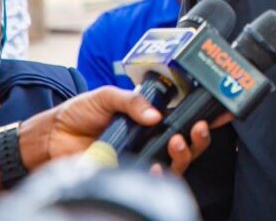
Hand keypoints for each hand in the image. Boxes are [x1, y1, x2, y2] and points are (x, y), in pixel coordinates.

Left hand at [19, 86, 229, 173]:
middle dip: (201, 136)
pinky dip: (160, 175)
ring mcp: (142, 157)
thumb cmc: (79, 113)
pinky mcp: (129, 174)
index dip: (206, 114)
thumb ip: (132, 100)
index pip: (184, 115)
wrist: (52, 136)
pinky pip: (154, 179)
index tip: (223, 110)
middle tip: (197, 127)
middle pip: (189, 142)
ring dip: (185, 153)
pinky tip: (156, 169)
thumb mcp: (107, 95)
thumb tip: (155, 114)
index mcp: (150, 116)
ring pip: (178, 162)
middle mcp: (151, 137)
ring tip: (176, 141)